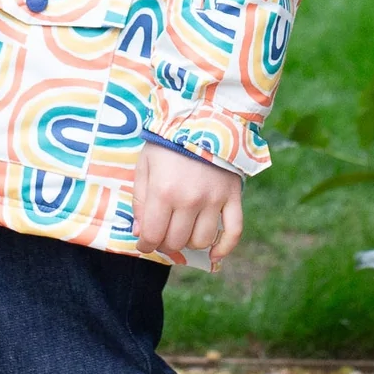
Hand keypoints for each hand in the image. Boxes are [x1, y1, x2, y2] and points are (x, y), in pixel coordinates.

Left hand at [132, 140, 243, 264]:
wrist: (204, 117)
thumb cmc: (168, 141)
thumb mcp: (145, 165)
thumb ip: (140, 200)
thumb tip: (140, 232)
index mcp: (163, 192)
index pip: (153, 235)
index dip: (146, 244)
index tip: (144, 243)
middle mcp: (189, 200)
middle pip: (177, 241)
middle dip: (165, 243)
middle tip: (162, 234)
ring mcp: (214, 200)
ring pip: (202, 240)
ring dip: (189, 242)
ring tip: (183, 231)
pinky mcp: (232, 197)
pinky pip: (233, 231)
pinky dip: (225, 248)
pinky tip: (214, 256)